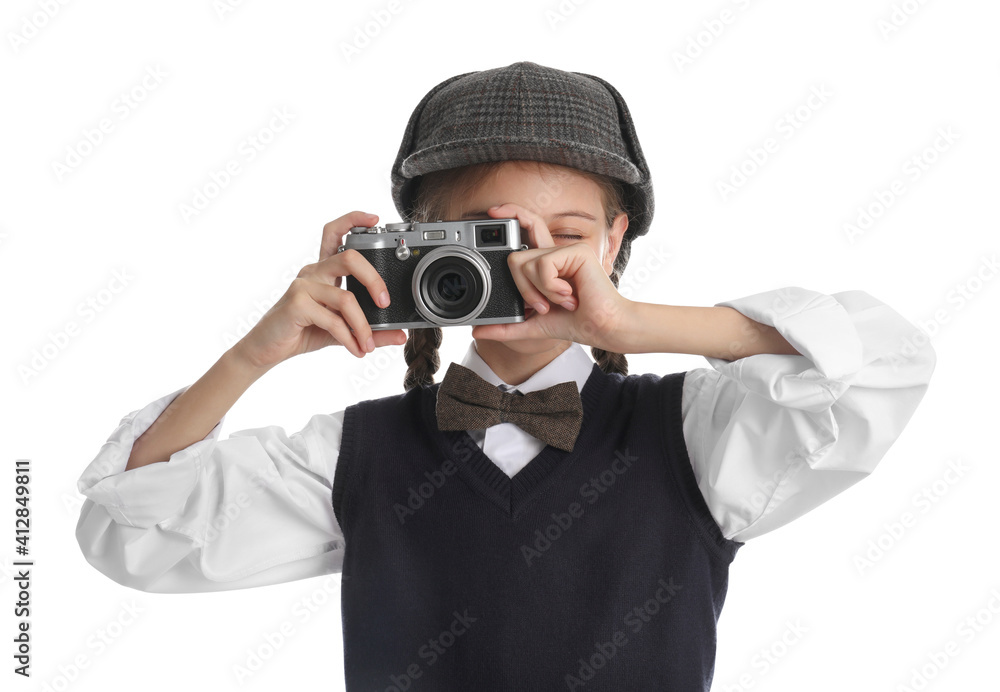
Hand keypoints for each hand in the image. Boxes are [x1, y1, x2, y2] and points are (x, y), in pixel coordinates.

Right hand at [232, 211, 407, 369]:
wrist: (268, 349)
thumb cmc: (303, 331)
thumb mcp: (343, 330)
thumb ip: (370, 330)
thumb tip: (401, 335)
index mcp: (323, 271)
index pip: (334, 233)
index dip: (353, 220)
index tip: (374, 218)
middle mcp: (313, 272)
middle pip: (349, 258)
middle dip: (374, 279)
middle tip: (385, 302)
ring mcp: (303, 286)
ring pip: (346, 298)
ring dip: (363, 326)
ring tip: (368, 345)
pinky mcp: (297, 304)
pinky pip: (333, 320)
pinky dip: (349, 337)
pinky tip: (355, 349)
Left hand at [470, 203, 629, 350]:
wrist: (603, 328)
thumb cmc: (575, 324)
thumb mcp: (532, 325)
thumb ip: (506, 327)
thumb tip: (477, 331)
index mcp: (547, 265)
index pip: (525, 233)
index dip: (510, 215)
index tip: (491, 211)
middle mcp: (555, 253)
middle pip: (515, 258)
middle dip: (523, 289)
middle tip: (542, 307)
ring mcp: (566, 250)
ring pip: (525, 263)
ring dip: (538, 292)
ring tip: (559, 303)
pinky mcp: (576, 252)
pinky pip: (542, 266)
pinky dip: (550, 288)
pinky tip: (569, 296)